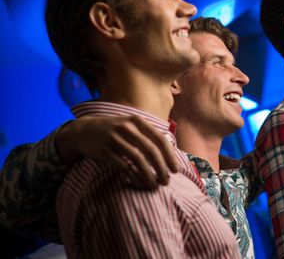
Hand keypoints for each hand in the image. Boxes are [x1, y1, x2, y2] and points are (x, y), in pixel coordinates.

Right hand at [56, 115, 176, 188]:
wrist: (84, 130)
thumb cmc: (116, 131)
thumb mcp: (132, 126)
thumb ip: (149, 135)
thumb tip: (171, 151)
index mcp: (138, 121)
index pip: (160, 139)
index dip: (170, 156)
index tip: (176, 170)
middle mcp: (127, 127)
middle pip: (150, 150)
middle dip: (161, 168)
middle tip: (166, 181)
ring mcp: (114, 138)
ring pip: (137, 159)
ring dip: (148, 175)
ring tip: (155, 185)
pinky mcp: (103, 150)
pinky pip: (123, 166)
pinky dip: (133, 176)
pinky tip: (140, 183)